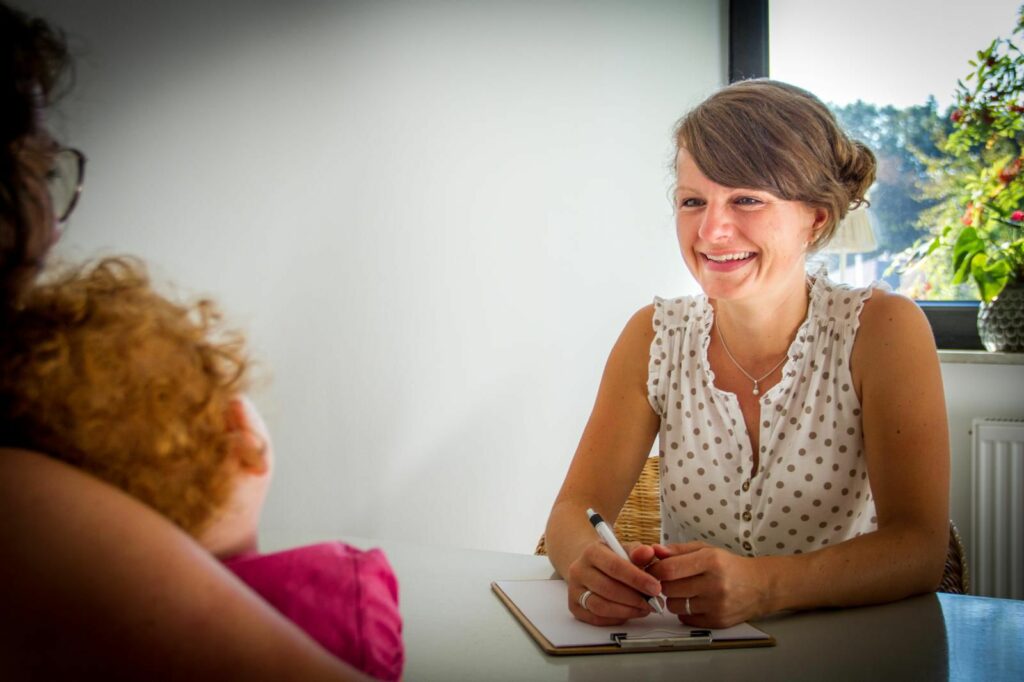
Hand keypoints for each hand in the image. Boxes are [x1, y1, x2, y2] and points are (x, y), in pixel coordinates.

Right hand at [566, 541, 662, 624]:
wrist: (592, 566)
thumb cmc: (613, 559)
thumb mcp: (626, 550)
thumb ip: (638, 552)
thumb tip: (648, 552)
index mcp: (592, 552)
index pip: (615, 566)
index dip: (637, 579)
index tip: (655, 587)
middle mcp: (579, 570)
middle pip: (608, 588)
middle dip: (635, 598)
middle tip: (653, 602)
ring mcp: (575, 590)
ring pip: (600, 606)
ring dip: (626, 610)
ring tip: (644, 609)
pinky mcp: (574, 607)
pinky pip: (596, 618)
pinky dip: (616, 618)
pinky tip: (629, 612)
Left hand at [648, 542, 770, 627]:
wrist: (761, 586)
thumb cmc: (730, 566)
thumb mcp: (706, 549)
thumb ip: (678, 550)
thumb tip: (654, 551)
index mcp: (711, 561)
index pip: (669, 569)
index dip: (655, 569)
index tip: (653, 568)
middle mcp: (714, 584)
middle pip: (669, 589)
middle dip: (663, 584)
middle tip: (670, 580)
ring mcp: (717, 605)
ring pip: (674, 606)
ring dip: (674, 598)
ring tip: (685, 591)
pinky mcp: (718, 621)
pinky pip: (686, 618)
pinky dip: (685, 611)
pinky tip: (695, 602)